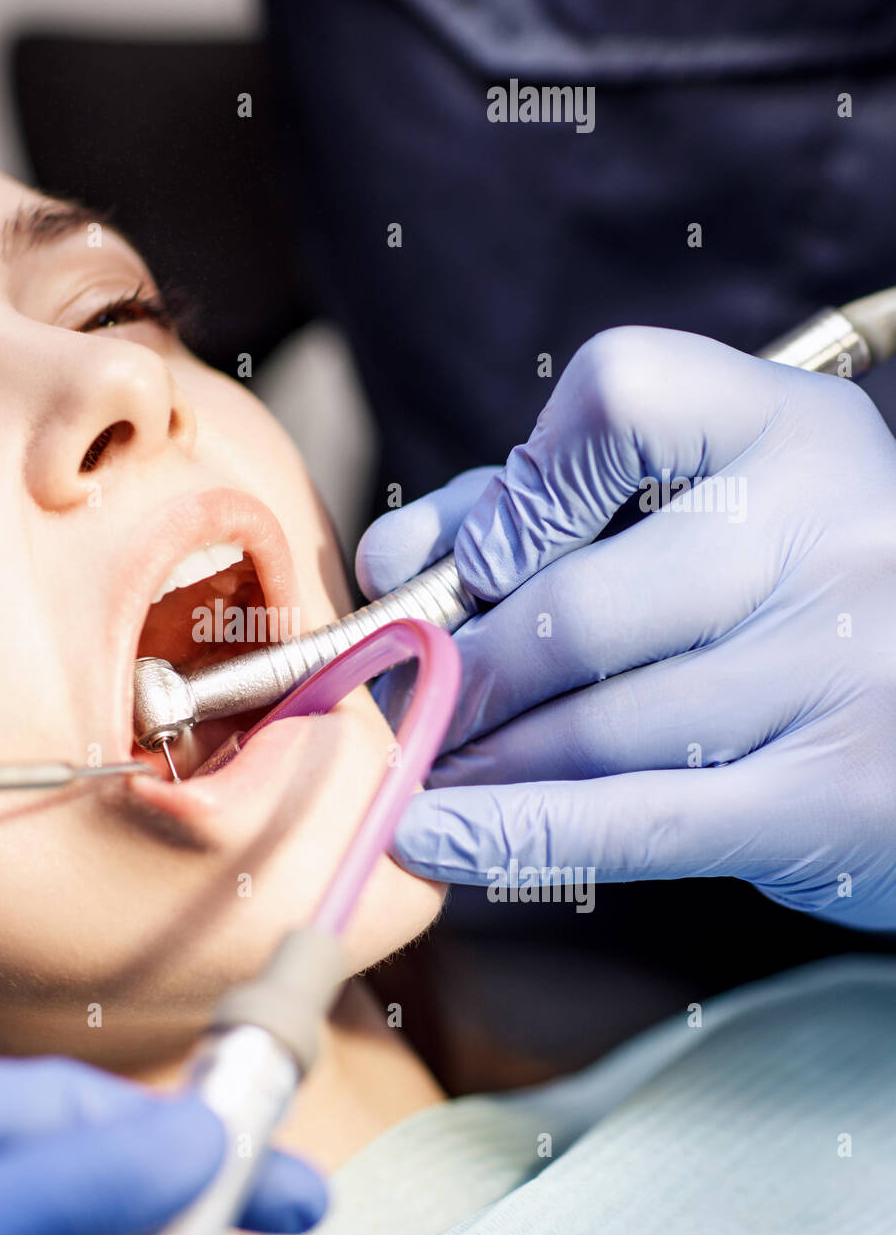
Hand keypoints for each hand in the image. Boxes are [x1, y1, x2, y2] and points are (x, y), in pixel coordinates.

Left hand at [358, 327, 895, 927]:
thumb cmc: (781, 592)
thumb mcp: (692, 507)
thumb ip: (532, 505)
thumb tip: (391, 565)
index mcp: (790, 428)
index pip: (617, 398)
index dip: (514, 489)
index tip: (473, 566)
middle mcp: (831, 534)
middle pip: (575, 608)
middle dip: (460, 673)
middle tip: (408, 700)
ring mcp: (843, 670)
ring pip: (590, 730)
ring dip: (476, 758)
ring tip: (429, 762)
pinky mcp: (832, 799)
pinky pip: (629, 823)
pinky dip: (507, 835)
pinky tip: (428, 836)